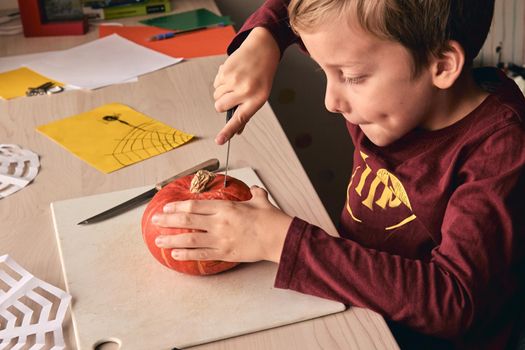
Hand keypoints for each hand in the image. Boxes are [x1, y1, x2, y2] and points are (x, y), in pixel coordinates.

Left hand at [152, 186, 292, 262]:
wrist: (279, 238)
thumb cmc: (270, 219)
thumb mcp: (260, 200)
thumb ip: (254, 194)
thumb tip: (255, 189)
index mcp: (225, 207)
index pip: (195, 205)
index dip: (177, 206)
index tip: (166, 207)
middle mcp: (219, 223)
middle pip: (187, 220)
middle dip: (168, 220)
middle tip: (155, 220)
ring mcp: (220, 239)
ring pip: (189, 239)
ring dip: (171, 239)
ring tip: (159, 240)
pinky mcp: (224, 253)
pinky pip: (200, 254)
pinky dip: (186, 254)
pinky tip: (175, 254)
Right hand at [214, 27, 279, 144]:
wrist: (262, 49)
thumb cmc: (262, 74)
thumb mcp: (260, 95)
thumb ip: (247, 112)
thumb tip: (237, 130)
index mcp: (257, 99)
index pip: (239, 119)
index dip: (228, 131)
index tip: (219, 141)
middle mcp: (245, 90)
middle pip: (220, 107)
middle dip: (222, 104)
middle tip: (232, 96)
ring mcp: (234, 80)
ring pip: (216, 96)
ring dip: (222, 92)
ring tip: (235, 82)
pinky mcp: (225, 71)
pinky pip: (215, 84)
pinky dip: (221, 81)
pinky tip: (232, 75)